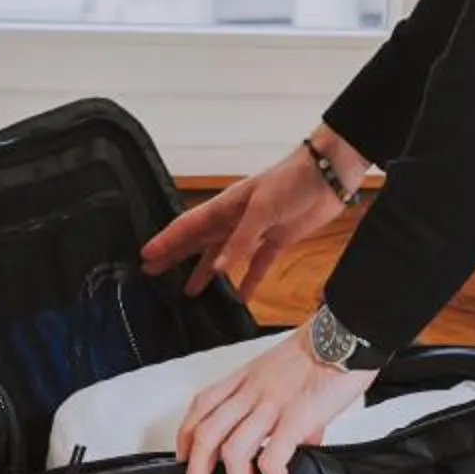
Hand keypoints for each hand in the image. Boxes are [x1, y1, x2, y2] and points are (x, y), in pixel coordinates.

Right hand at [140, 129, 367, 305]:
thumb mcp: (262, 209)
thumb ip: (240, 240)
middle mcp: (236, 219)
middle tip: (153, 273)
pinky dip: (248, 281)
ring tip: (189, 292)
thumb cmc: (291, 181)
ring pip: (224, 256)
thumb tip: (216, 269)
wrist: (328, 175)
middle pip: (200, 242)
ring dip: (207, 273)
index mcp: (226, 205)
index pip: (189, 225)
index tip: (147, 256)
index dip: (167, 240)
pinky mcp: (277, 241)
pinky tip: (239, 298)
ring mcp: (256, 231)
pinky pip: (257, 265)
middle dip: (177, 256)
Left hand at [176, 329, 374, 473]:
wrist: (346, 335)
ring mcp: (272, 405)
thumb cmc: (322, 349)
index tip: (188, 459)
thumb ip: (284, 408)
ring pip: (232, 452)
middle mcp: (252, 391)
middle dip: (198, 473)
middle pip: (206, 435)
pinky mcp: (296, 418)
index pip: (201, 407)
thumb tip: (300, 444)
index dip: (186, 437)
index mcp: (246, 378)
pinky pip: (272, 460)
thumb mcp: (287, 373)